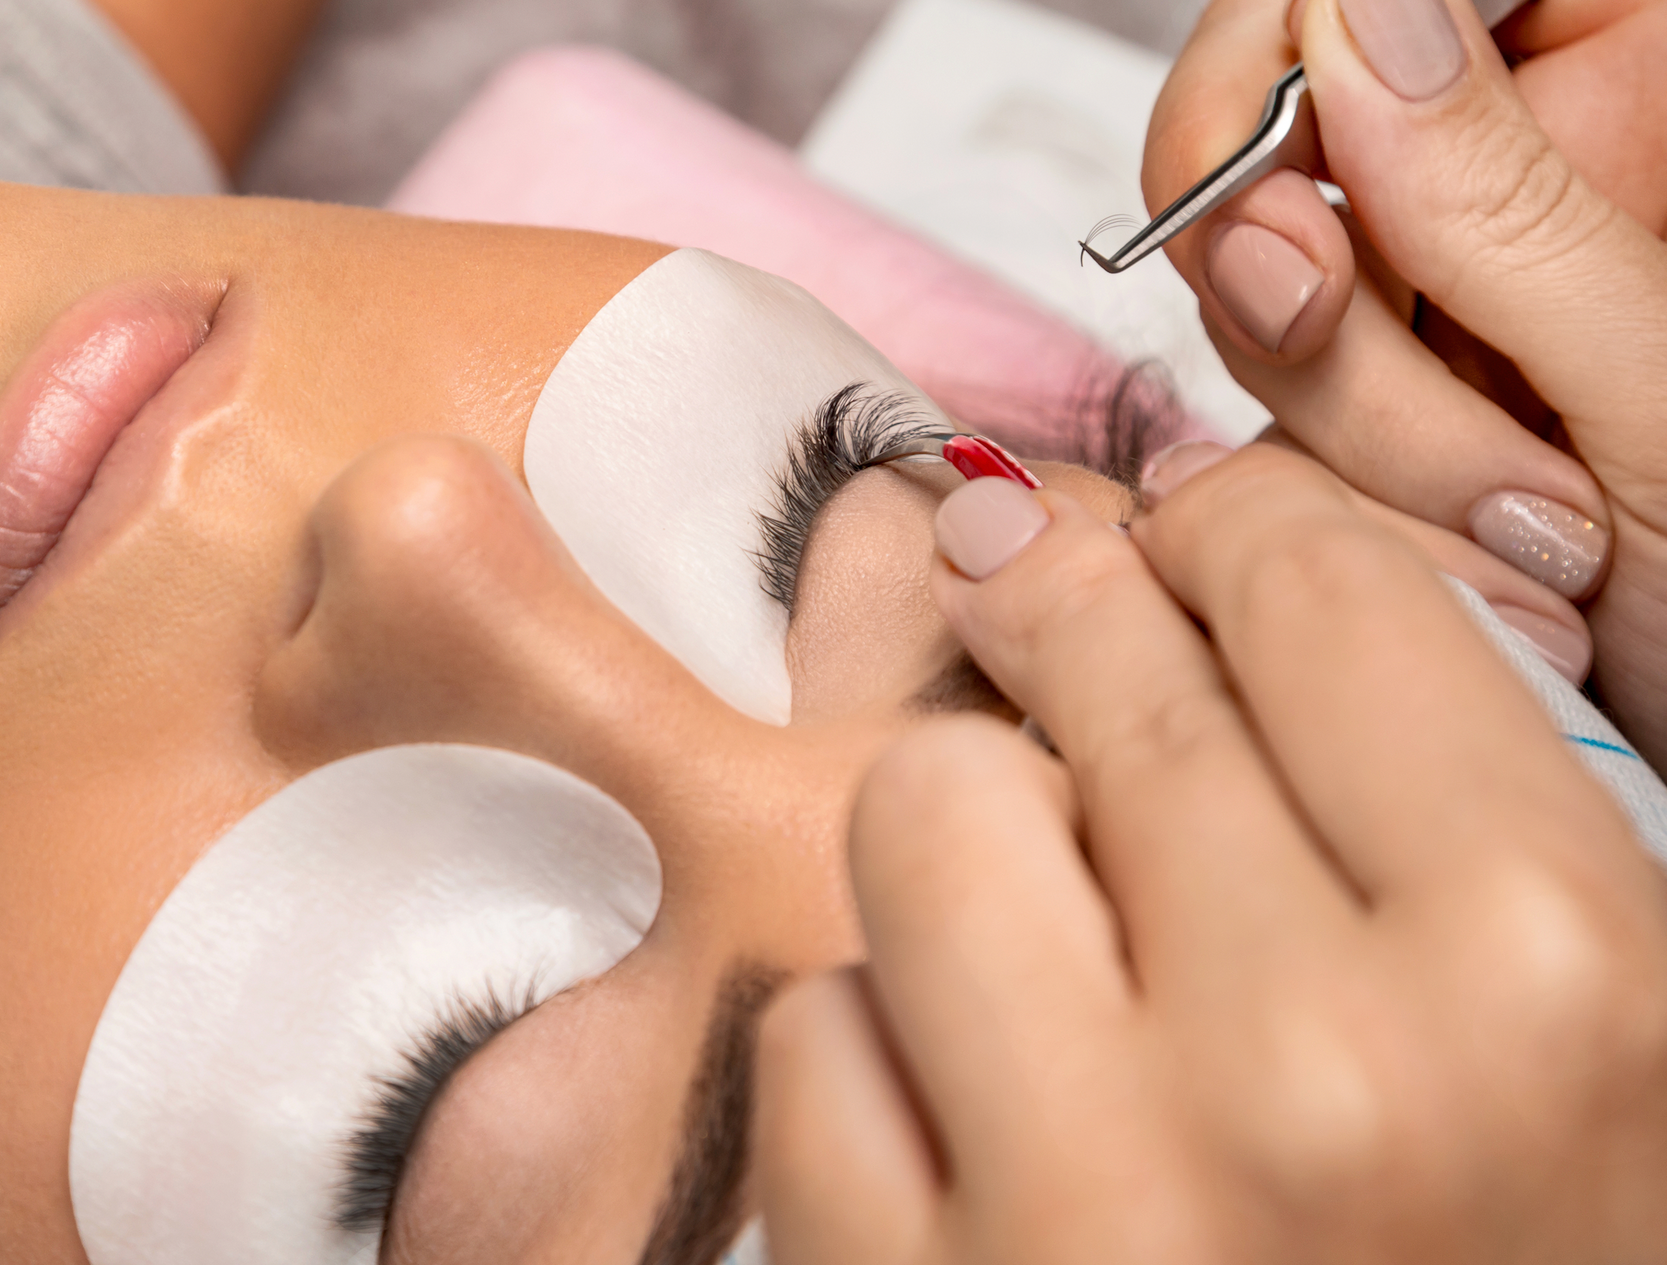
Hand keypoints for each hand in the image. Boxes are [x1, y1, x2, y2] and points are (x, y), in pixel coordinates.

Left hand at [754, 451, 1666, 1263]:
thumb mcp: (1600, 1050)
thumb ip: (1457, 797)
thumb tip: (1234, 559)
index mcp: (1552, 980)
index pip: (1316, 588)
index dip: (1239, 534)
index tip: (1190, 543)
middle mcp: (1316, 1075)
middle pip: (1098, 665)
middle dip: (1075, 619)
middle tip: (1060, 615)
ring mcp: (1085, 1202)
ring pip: (923, 810)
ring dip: (978, 844)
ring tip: (1053, 945)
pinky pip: (813, 1033)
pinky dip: (880, 1058)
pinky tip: (982, 1140)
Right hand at [1143, 0, 1666, 764]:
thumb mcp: (1657, 387)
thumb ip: (1497, 202)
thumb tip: (1355, 16)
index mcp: (1630, 88)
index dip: (1305, 47)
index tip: (1296, 161)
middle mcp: (1514, 182)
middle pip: (1285, 133)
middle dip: (1303, 264)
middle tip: (1333, 324)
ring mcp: (1432, 304)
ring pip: (1259, 299)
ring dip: (1348, 425)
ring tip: (1519, 516)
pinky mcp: (1366, 417)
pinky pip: (1262, 422)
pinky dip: (1331, 504)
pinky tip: (1473, 550)